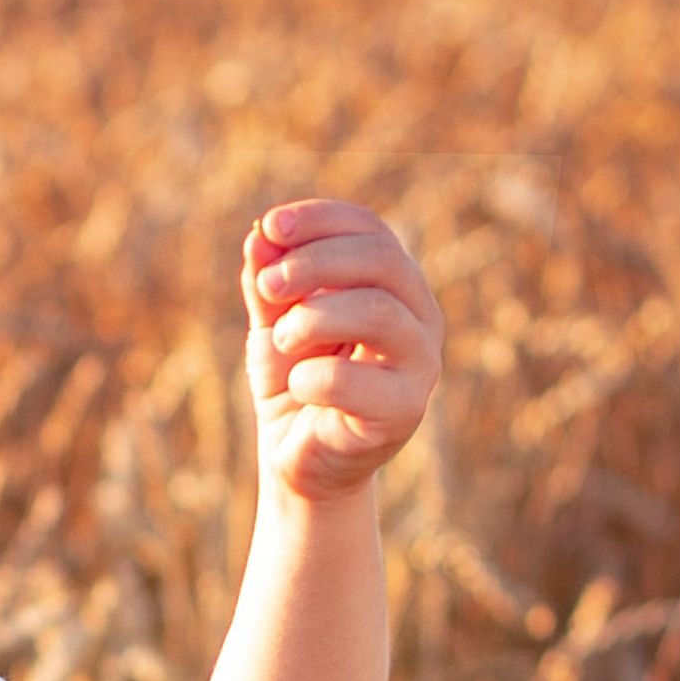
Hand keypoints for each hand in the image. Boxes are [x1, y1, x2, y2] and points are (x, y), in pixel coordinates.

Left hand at [244, 200, 442, 501]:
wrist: (298, 460)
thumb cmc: (294, 383)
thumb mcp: (275, 324)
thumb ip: (269, 283)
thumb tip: (259, 235)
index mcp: (397, 285)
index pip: (370, 230)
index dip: (320, 220)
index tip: (269, 227)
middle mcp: (421, 318)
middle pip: (381, 261)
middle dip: (314, 263)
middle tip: (267, 286)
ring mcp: (421, 365)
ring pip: (377, 312)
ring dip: (312, 318)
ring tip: (281, 340)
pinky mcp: (404, 412)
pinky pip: (353, 380)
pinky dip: (310, 377)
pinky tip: (297, 388)